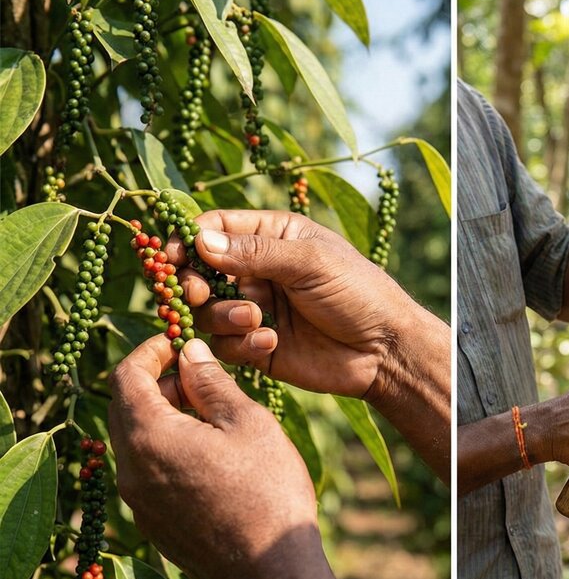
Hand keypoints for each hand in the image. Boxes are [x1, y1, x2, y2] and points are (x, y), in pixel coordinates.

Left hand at [107, 336, 315, 578]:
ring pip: (140, 442)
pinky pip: (152, 472)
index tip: (181, 340)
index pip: (125, 375)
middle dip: (161, 383)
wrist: (271, 573)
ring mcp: (139, 502)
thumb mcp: (248, 423)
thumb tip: (189, 354)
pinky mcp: (154, 524)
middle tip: (204, 374)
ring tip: (217, 414)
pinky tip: (216, 456)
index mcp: (148, 436)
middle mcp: (130, 469)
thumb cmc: (267, 491)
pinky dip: (173, 450)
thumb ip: (211, 383)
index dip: (151, 349)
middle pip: (128, 408)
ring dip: (169, 417)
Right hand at [166, 210, 438, 400]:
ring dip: (222, 314)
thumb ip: (256, 252)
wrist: (385, 350)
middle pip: (199, 271)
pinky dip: (240, 345)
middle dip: (192, 282)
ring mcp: (255, 309)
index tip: (173, 255)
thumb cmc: (359, 292)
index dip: (188, 239)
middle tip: (195, 292)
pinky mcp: (257, 347)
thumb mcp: (311, 262)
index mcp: (272, 236)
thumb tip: (200, 241)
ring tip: (255, 319)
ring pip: (207, 310)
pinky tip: (270, 342)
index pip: (215, 229)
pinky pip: (225, 345)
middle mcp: (258, 270)